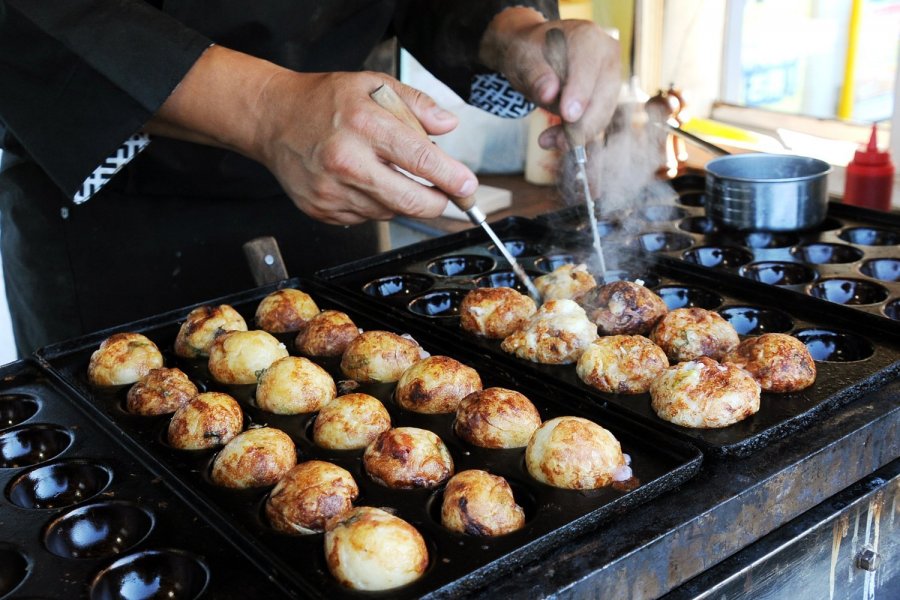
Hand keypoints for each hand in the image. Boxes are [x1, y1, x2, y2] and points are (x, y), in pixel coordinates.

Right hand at [253, 70, 479, 223]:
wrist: (272, 119)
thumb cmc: (324, 101)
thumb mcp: (373, 85)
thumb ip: (416, 104)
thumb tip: (448, 125)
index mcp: (364, 126)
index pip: (421, 160)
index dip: (451, 178)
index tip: (468, 187)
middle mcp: (347, 163)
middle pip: (411, 201)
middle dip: (438, 203)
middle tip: (449, 195)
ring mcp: (332, 192)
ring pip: (391, 212)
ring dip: (403, 199)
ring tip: (388, 171)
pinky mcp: (322, 211)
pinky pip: (367, 218)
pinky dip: (376, 204)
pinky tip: (364, 181)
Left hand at [480, 10, 620, 149]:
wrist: (535, 55)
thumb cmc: (530, 54)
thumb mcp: (523, 61)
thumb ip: (536, 76)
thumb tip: (549, 94)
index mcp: (587, 38)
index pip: (587, 68)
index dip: (580, 93)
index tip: (568, 116)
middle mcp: (606, 55)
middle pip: (602, 96)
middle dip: (578, 124)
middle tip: (551, 141)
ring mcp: (611, 76)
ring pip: (602, 113)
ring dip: (577, 133)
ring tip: (548, 141)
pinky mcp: (607, 97)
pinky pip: (598, 120)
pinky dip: (579, 134)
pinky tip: (558, 139)